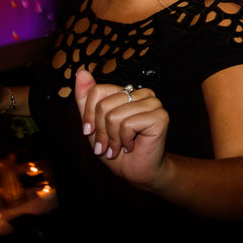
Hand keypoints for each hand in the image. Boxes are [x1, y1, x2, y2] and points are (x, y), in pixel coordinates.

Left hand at [74, 70, 169, 189]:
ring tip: (119, 147)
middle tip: (107, 145)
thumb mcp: (94, 124)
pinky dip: (124, 140)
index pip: (98, 90)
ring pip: (115, 115)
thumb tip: (81, 72)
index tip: (91, 132)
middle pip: (104, 105)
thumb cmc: (116, 148)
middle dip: (101, 131)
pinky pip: (128, 124)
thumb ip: (87, 99)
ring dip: (113, 139)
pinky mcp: (160, 116)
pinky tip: (131, 146)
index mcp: (127, 92)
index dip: (90, 115)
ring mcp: (153, 103)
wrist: (135, 171)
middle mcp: (142, 93)